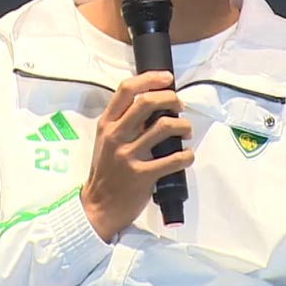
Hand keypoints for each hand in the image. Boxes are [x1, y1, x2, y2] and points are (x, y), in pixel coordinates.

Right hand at [80, 71, 193, 241]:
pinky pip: (173, 159)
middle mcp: (115, 136)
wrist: (99, 206)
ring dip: (183, 126)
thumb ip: (124, 124)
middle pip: (147, 103)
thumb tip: (154, 107)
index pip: (126, 90)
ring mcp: (128, 155)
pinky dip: (187, 155)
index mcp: (106, 124)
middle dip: (171, 99)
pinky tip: (187, 156)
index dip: (149, 79)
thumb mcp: (106, 141)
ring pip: (164, 127)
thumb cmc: (106, 172)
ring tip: (186, 132)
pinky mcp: (142, 175)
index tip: (167, 78)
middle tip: (180, 106)